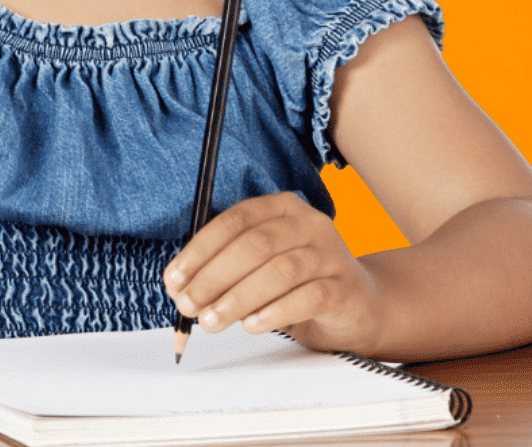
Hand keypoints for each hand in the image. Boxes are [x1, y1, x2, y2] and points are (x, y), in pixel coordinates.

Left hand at [164, 192, 387, 352]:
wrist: (358, 305)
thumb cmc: (297, 281)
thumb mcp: (258, 264)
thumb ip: (224, 266)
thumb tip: (180, 286)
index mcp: (281, 208)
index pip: (233, 222)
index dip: (198, 251)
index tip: (174, 279)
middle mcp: (309, 224)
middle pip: (253, 246)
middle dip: (213, 278)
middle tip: (189, 305)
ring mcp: (331, 255)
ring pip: (279, 272)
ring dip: (237, 299)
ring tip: (213, 320)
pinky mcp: (346, 289)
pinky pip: (308, 297)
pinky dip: (274, 312)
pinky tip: (252, 325)